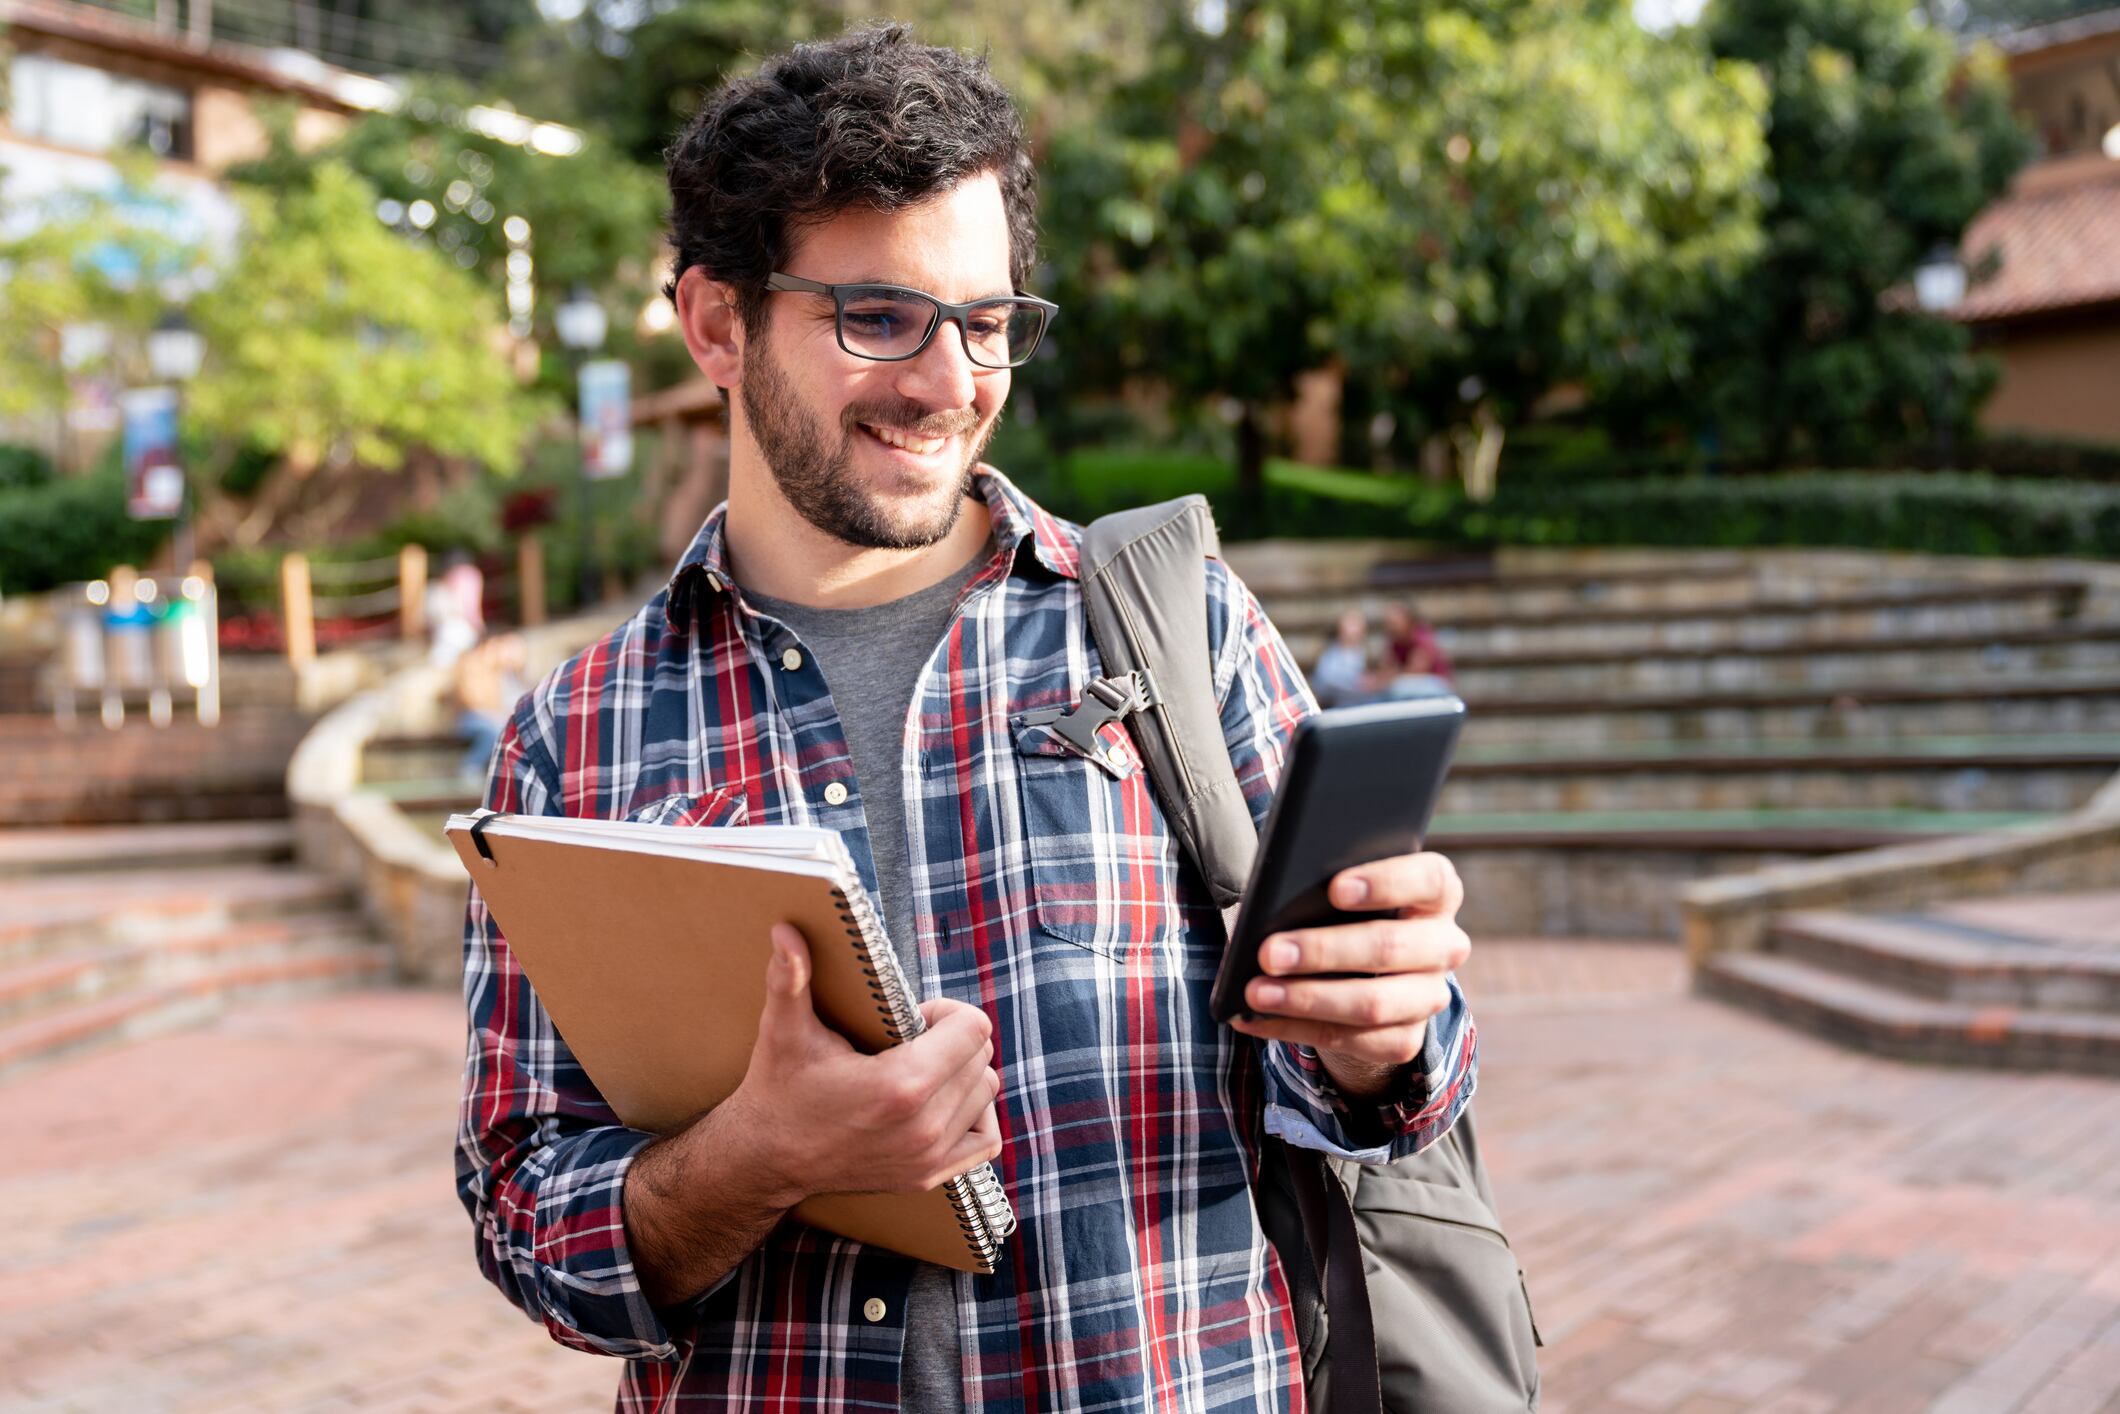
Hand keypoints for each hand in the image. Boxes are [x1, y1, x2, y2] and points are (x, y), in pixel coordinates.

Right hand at [729, 924, 1003, 1206]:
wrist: (765, 1159)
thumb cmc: (778, 1087)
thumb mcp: (783, 1030)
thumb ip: (790, 978)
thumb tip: (786, 928)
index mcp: (901, 1085)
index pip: (973, 1028)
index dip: (946, 1012)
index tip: (913, 1018)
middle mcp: (924, 1125)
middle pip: (981, 1057)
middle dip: (953, 1039)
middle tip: (911, 1041)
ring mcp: (929, 1156)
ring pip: (985, 1092)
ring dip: (963, 1073)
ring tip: (921, 1068)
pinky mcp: (928, 1177)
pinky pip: (986, 1140)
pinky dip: (973, 1114)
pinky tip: (940, 1101)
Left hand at [1228, 852, 1468, 1097]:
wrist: (1363, 967)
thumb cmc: (1342, 910)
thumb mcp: (1339, 889)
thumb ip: (1323, 886)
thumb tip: (1273, 904)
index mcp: (1437, 893)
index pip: (1429, 881)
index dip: (1385, 884)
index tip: (1335, 889)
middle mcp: (1444, 945)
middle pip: (1390, 947)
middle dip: (1323, 951)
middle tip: (1268, 952)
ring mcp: (1430, 996)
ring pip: (1372, 1004)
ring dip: (1306, 999)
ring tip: (1256, 993)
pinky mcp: (1407, 1039)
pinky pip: (1350, 1041)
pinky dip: (1294, 1029)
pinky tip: (1254, 1019)